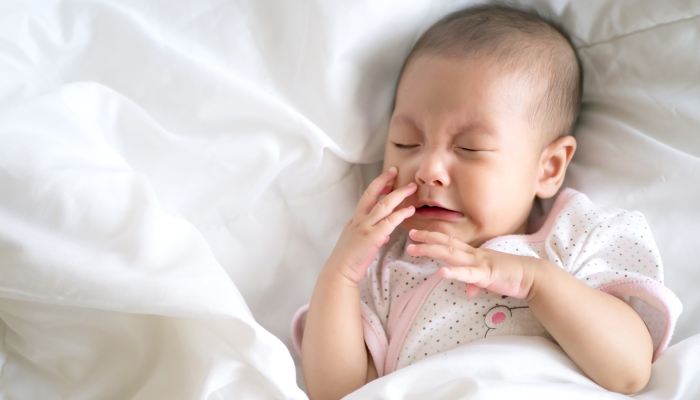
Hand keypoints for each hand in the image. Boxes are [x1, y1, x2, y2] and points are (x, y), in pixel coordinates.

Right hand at [325, 167, 416, 282]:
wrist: (340, 270)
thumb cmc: (349, 258)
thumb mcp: (358, 240)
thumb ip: (372, 233)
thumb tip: (386, 232)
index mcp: (355, 219)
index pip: (367, 196)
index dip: (378, 185)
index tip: (388, 177)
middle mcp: (359, 219)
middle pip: (372, 193)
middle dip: (385, 180)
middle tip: (396, 171)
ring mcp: (365, 226)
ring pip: (383, 205)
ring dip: (398, 195)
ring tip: (411, 188)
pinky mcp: (372, 237)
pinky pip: (389, 222)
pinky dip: (400, 214)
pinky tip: (409, 210)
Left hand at [406, 229, 538, 299]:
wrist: (531, 276)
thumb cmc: (510, 276)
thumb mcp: (489, 279)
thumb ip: (477, 282)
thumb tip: (470, 290)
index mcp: (473, 254)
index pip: (450, 242)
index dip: (433, 236)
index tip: (417, 234)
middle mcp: (473, 255)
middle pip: (446, 244)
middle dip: (426, 239)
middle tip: (409, 235)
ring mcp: (479, 263)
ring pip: (451, 254)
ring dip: (432, 250)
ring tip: (415, 249)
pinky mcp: (486, 275)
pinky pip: (468, 274)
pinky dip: (454, 272)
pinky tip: (442, 271)